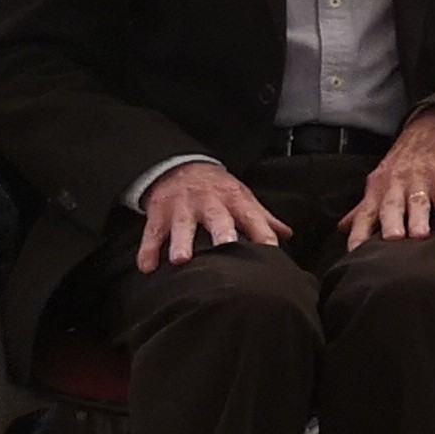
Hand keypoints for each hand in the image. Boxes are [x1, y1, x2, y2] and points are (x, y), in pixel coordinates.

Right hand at [137, 162, 287, 272]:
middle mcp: (209, 203)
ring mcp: (182, 209)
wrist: (179, 166)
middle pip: (217, 217)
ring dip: (180, 242)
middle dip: (221, 231)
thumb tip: (287, 235)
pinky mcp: (159, 215)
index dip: (262, 233)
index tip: (271, 251)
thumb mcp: (242, 197)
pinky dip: (147, 250)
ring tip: (180, 260)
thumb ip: (263, 218)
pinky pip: (151, 234)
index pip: (252, 217)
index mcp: (234, 200)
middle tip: (225, 246)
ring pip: (181, 226)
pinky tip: (147, 267)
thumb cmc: (217, 188)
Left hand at [340, 110, 434, 249]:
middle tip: (392, 240)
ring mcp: (420, 180)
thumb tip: (343, 229)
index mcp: (377, 189)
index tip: (356, 254)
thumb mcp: (379, 181)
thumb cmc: (403, 161)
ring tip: (420, 236)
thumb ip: (362, 208)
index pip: (364, 214)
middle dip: (390, 223)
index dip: (359, 234)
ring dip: (419, 218)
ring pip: (418, 202)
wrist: (430, 128)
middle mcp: (396, 184)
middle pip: (391, 206)